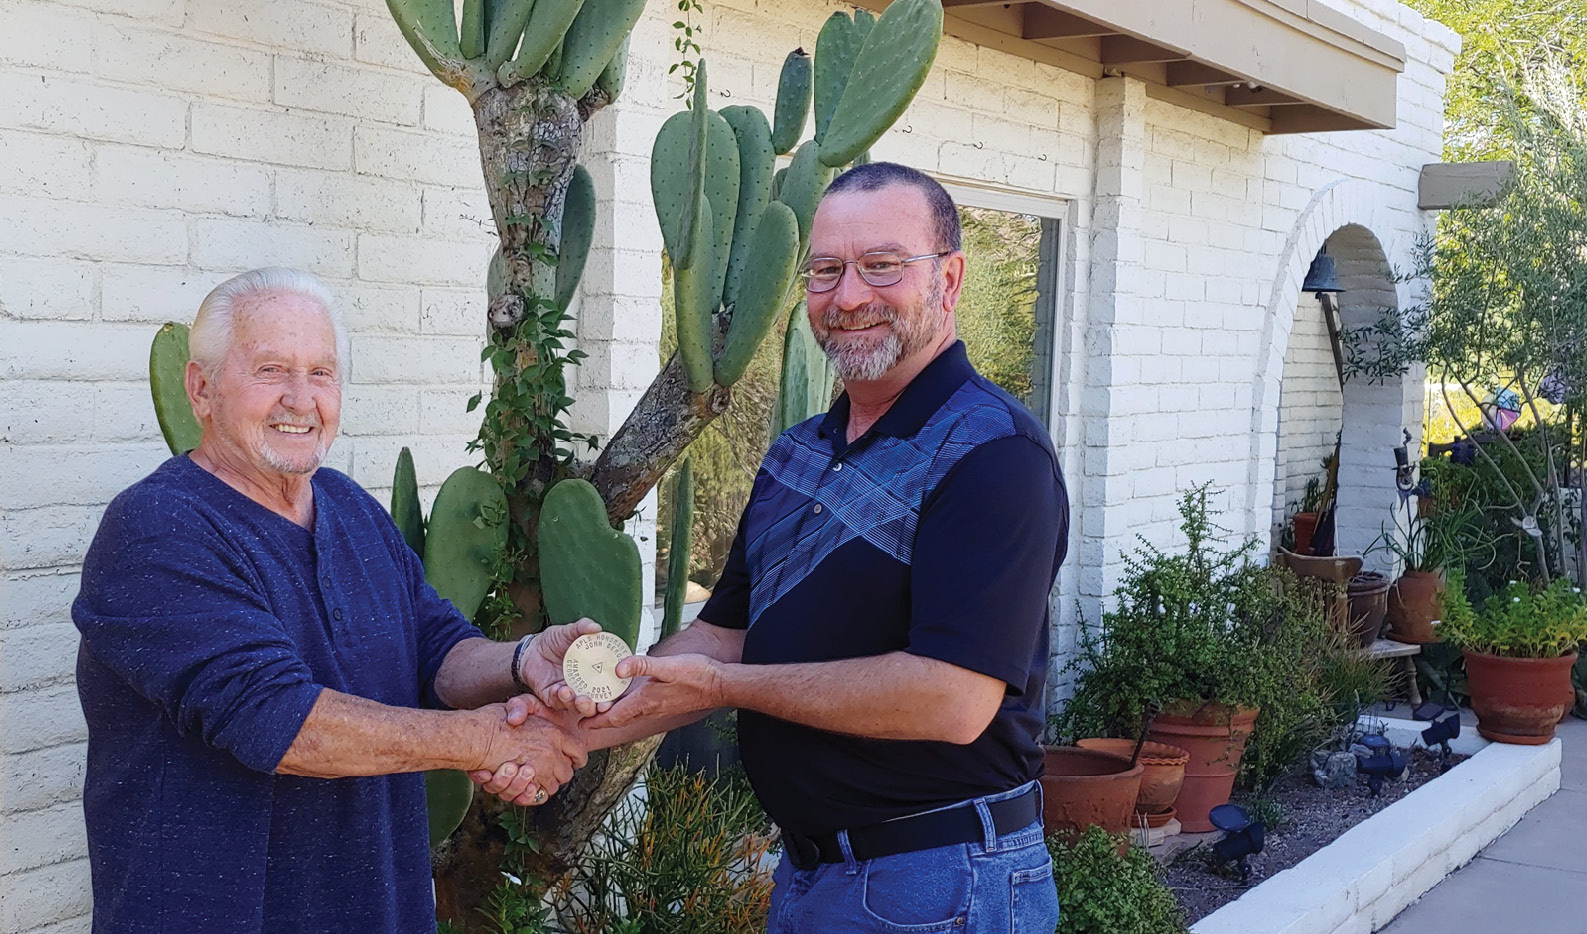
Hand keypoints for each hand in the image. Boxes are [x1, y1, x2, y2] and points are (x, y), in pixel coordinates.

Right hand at [468, 695, 587, 805]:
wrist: (474, 736)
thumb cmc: (493, 720)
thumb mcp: (520, 705)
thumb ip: (534, 713)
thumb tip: (541, 726)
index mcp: (554, 733)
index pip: (579, 751)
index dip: (575, 757)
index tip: (571, 760)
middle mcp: (551, 752)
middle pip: (567, 772)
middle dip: (557, 773)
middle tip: (543, 768)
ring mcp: (541, 769)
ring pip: (552, 786)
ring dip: (541, 785)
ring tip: (526, 776)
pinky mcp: (527, 784)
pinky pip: (537, 796)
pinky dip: (531, 795)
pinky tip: (525, 786)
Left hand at [517, 619, 614, 716]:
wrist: (532, 649)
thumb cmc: (554, 641)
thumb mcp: (568, 632)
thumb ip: (582, 628)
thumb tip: (596, 628)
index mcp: (596, 672)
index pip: (611, 687)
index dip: (614, 695)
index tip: (612, 697)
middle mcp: (586, 687)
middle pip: (596, 704)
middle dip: (595, 706)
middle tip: (592, 702)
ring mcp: (571, 694)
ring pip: (578, 707)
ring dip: (576, 704)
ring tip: (568, 691)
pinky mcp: (553, 698)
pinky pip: (558, 703)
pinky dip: (559, 698)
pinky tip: (558, 690)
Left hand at [582, 654, 723, 730]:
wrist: (720, 685)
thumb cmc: (697, 675)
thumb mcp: (668, 666)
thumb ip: (642, 665)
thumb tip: (617, 668)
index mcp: (646, 701)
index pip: (614, 716)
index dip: (596, 720)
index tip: (580, 724)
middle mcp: (649, 708)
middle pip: (618, 718)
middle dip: (600, 718)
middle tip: (582, 715)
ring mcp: (657, 707)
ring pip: (628, 713)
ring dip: (612, 712)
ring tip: (597, 706)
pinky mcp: (664, 702)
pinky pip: (639, 707)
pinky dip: (626, 705)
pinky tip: (625, 694)